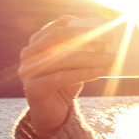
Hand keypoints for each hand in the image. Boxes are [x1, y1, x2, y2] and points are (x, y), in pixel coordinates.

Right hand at [18, 15, 113, 138]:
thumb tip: (106, 36)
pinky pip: (61, 77)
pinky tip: (99, 72)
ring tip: (110, 58)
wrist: (53, 114)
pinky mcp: (33, 88)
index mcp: (36, 43)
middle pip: (57, 38)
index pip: (58, 27)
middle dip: (85, 37)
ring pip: (62, 59)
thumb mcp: (74, 63)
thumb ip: (82, 49)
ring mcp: (28, 71)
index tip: (103, 26)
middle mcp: (28, 54)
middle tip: (108, 40)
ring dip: (89, 57)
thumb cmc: (66, 84)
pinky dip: (83, 73)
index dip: (80, 25)